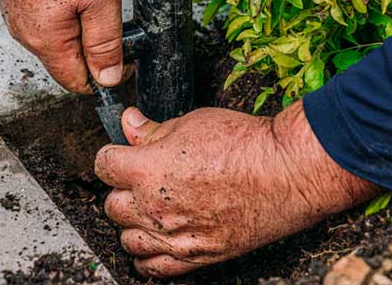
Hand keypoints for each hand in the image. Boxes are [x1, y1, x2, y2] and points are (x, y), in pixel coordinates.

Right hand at [0, 0, 124, 93]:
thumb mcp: (102, 0)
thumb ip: (105, 44)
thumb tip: (108, 78)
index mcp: (45, 40)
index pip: (75, 81)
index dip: (103, 75)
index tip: (120, 56)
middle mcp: (23, 33)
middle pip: (63, 61)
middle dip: (89, 48)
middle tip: (104, 14)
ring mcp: (14, 15)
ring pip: (52, 40)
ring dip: (74, 28)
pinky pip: (39, 19)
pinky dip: (57, 12)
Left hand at [94, 102, 380, 277]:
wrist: (287, 172)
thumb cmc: (244, 143)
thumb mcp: (191, 122)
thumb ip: (153, 131)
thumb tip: (129, 124)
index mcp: (147, 170)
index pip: (104, 165)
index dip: (112, 156)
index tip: (122, 154)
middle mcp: (154, 207)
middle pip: (112, 204)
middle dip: (122, 190)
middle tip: (141, 179)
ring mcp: (173, 236)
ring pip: (127, 238)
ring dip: (133, 223)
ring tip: (150, 209)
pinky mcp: (196, 256)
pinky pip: (153, 268)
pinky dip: (147, 258)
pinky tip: (154, 243)